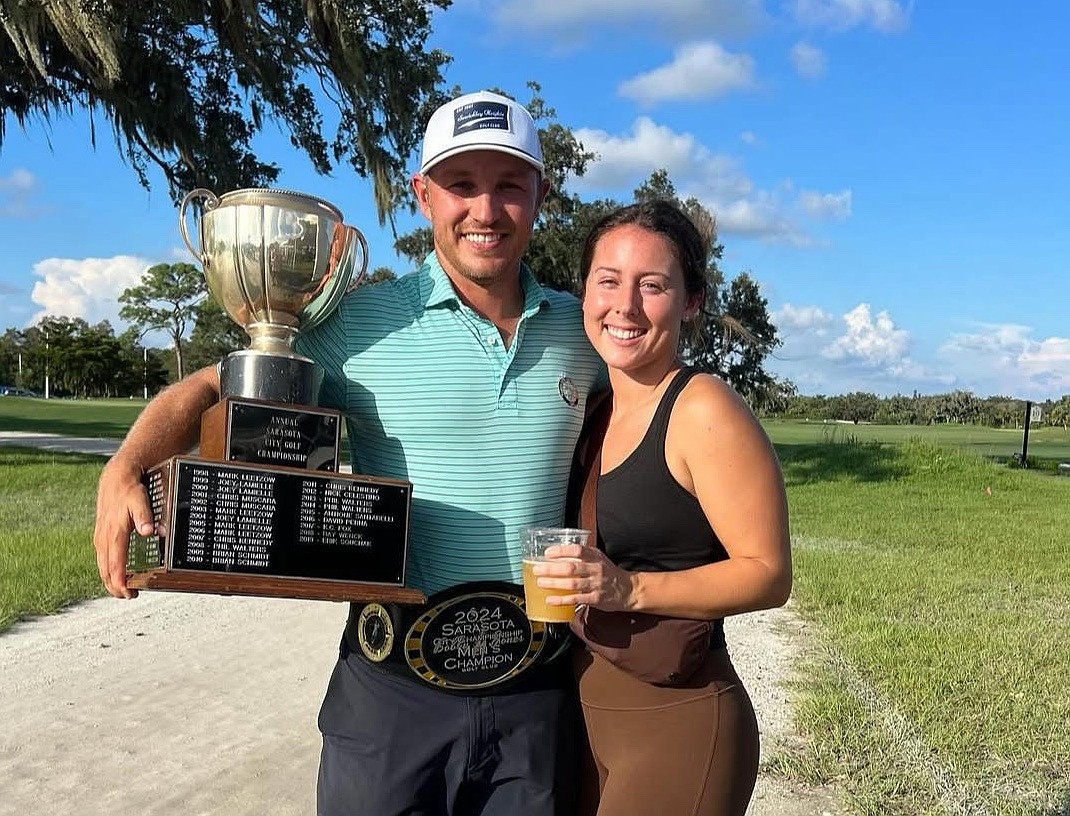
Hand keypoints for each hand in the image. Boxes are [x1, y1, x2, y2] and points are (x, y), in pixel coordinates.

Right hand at [92, 455, 152, 598]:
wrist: (116, 478)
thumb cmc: (130, 490)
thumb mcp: (141, 500)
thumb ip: (146, 516)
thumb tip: (150, 531)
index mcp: (114, 533)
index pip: (115, 563)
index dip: (120, 581)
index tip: (128, 592)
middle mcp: (104, 538)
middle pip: (106, 569)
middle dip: (115, 586)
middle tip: (129, 596)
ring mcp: (101, 537)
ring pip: (102, 565)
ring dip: (111, 580)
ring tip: (123, 591)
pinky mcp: (101, 536)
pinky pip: (102, 558)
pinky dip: (108, 569)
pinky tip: (116, 576)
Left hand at [532, 544, 635, 611]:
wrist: (628, 589)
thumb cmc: (609, 573)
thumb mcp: (599, 558)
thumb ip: (582, 555)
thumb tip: (558, 552)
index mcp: (595, 557)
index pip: (577, 550)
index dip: (561, 551)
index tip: (548, 553)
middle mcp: (595, 570)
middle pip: (571, 568)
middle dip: (552, 569)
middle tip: (537, 569)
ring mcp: (595, 585)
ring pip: (572, 584)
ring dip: (554, 583)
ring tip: (540, 583)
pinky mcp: (595, 599)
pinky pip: (576, 599)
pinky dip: (562, 600)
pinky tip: (550, 599)